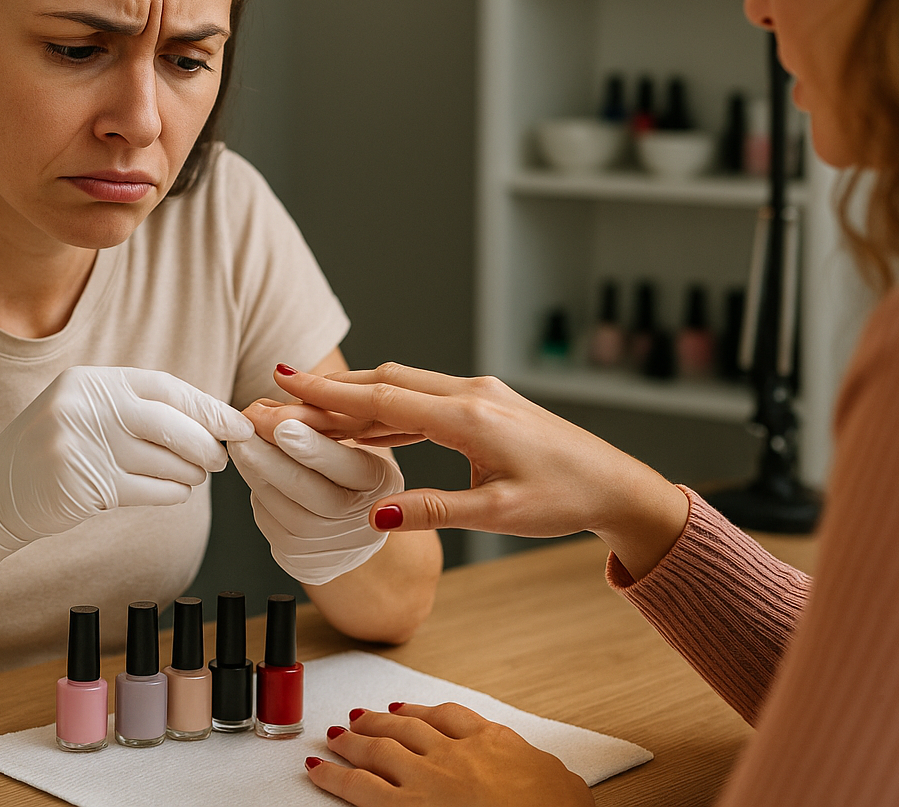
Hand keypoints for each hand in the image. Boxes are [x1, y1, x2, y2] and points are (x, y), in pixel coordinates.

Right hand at [0, 365, 252, 589]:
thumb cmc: (50, 453)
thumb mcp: (83, 411)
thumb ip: (132, 406)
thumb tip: (208, 418)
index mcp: (90, 380)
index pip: (165, 387)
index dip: (208, 407)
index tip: (237, 424)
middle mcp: (84, 406)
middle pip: (170, 423)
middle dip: (205, 443)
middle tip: (221, 458)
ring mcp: (81, 445)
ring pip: (163, 460)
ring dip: (190, 473)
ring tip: (194, 476)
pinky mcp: (82, 485)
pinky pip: (149, 490)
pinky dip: (172, 493)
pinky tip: (175, 493)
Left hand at [226, 406, 402, 585]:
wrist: (353, 532)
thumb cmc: (349, 474)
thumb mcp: (351, 444)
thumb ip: (319, 423)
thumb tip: (265, 409)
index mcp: (381, 484)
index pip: (346, 464)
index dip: (313, 447)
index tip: (282, 424)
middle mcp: (360, 519)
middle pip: (308, 489)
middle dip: (270, 457)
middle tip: (243, 430)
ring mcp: (329, 544)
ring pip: (281, 506)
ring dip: (254, 471)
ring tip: (239, 443)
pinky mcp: (300, 559)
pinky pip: (269, 521)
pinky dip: (257, 491)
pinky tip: (254, 470)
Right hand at [260, 362, 689, 579]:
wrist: (614, 484)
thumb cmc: (564, 498)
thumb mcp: (498, 513)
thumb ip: (435, 511)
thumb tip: (377, 516)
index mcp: (468, 417)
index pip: (383, 400)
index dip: (330, 394)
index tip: (286, 381)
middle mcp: (469, 394)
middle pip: (385, 384)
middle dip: (332, 390)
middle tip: (284, 396)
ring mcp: (477, 396)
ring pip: (403, 389)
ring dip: (358, 400)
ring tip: (313, 413)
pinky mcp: (483, 406)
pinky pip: (423, 402)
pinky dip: (388, 412)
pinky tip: (364, 427)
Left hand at [307, 702, 593, 806]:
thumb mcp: (564, 785)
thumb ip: (548, 773)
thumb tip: (557, 779)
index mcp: (492, 742)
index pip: (450, 717)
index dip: (423, 711)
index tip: (407, 709)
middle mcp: (455, 753)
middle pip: (407, 726)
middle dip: (379, 721)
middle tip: (360, 716)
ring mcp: (427, 779)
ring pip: (379, 749)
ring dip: (353, 740)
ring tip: (336, 735)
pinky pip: (360, 787)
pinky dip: (334, 776)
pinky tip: (319, 770)